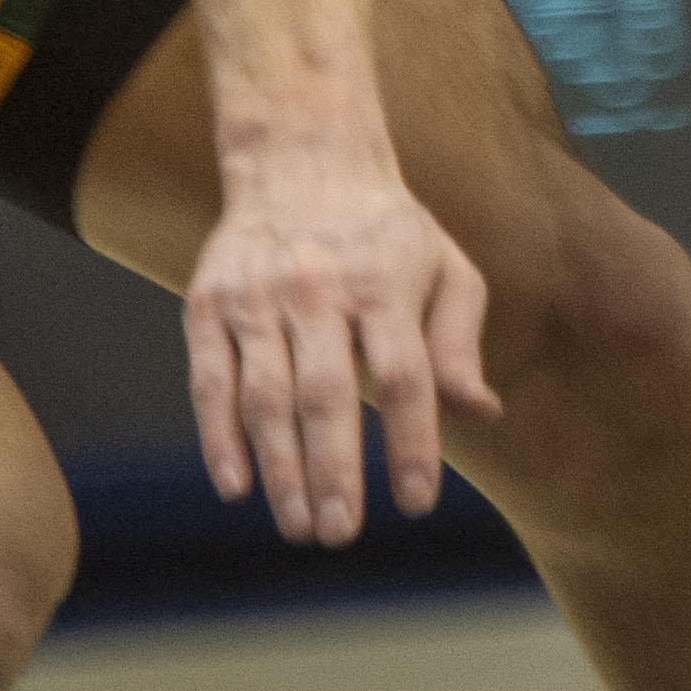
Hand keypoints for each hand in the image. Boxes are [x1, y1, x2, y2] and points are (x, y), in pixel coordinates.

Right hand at [183, 135, 499, 546]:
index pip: (402, 374)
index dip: (409, 442)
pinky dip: (219, 438)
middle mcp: (318, 287)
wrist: (301, 156)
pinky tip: (237, 486)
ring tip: (299, 526)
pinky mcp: (208, 302)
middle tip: (340, 534)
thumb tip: (481, 413)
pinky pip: (210, 380)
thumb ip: (459, 342)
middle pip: (325, 393)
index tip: (415, 503)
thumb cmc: (385, 230)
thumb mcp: (443, 267)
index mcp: (384, 280)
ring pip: (265, 395)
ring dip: (280, 469)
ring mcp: (257, 295)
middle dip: (334, 471)